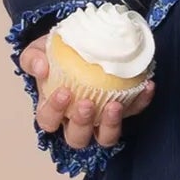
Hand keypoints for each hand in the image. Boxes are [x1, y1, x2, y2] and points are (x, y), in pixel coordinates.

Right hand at [18, 35, 155, 151]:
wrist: (81, 42)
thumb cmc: (57, 52)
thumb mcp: (39, 50)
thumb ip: (33, 58)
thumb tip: (41, 67)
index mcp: (54, 110)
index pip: (48, 121)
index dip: (54, 112)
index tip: (63, 92)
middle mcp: (77, 120)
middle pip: (77, 137)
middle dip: (82, 124)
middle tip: (88, 103)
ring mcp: (101, 118)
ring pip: (106, 137)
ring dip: (111, 125)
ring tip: (115, 104)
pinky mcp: (124, 110)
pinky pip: (134, 111)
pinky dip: (141, 102)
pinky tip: (146, 86)